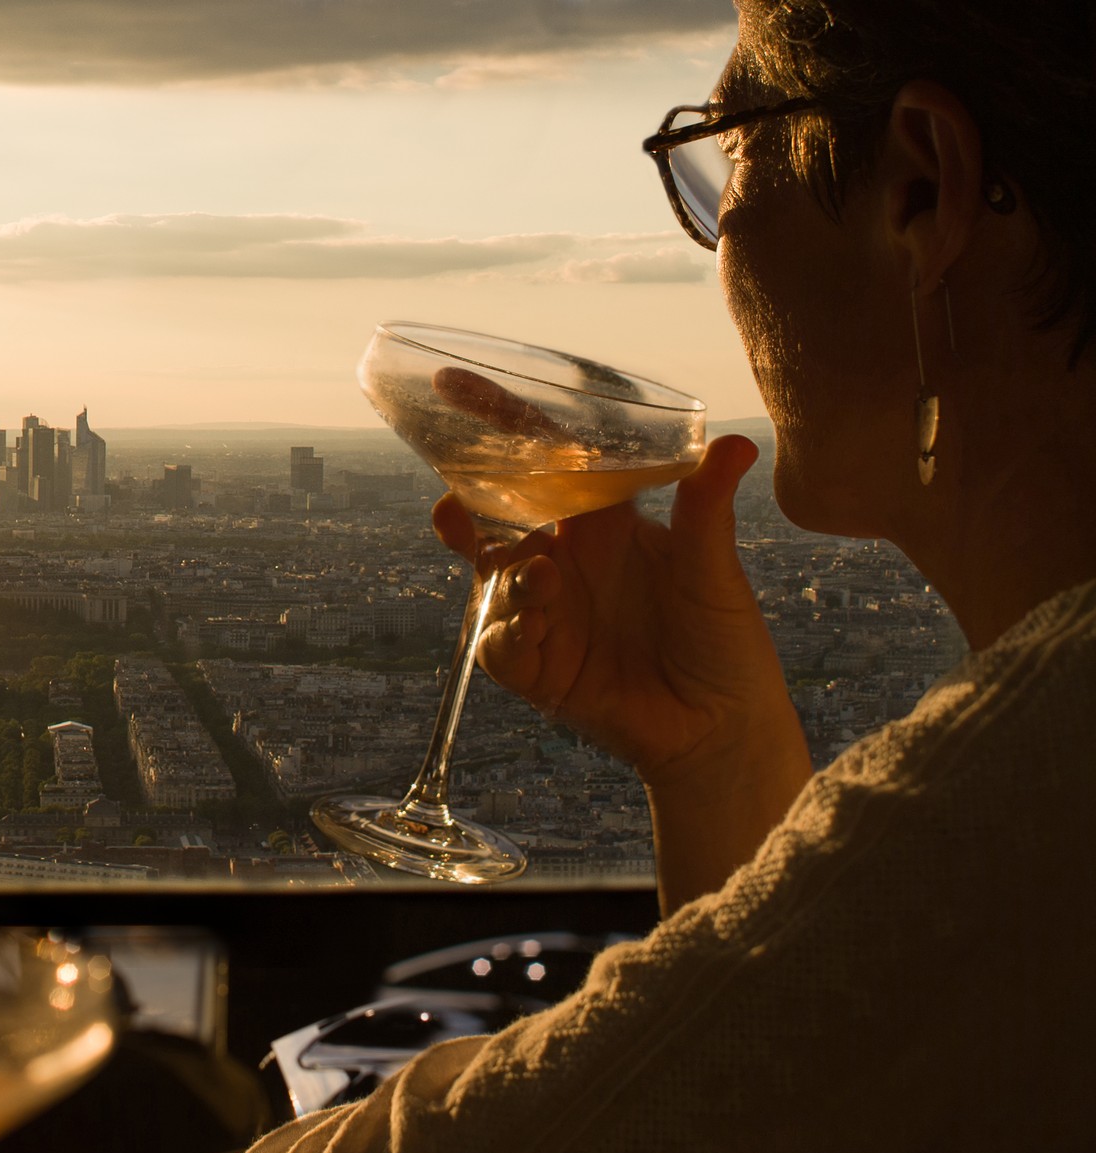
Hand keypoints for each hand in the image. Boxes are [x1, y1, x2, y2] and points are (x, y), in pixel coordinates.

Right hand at [432, 434, 795, 786]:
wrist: (722, 728)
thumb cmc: (724, 641)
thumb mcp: (715, 571)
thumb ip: (705, 510)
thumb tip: (736, 443)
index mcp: (603, 523)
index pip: (545, 462)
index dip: (502, 425)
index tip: (457, 386)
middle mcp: (566, 561)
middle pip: (495, 523)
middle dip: (465, 511)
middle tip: (454, 507)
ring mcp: (548, 614)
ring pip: (494, 582)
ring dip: (507, 578)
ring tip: (541, 582)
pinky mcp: (540, 668)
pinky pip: (500, 645)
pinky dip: (508, 635)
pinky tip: (533, 632)